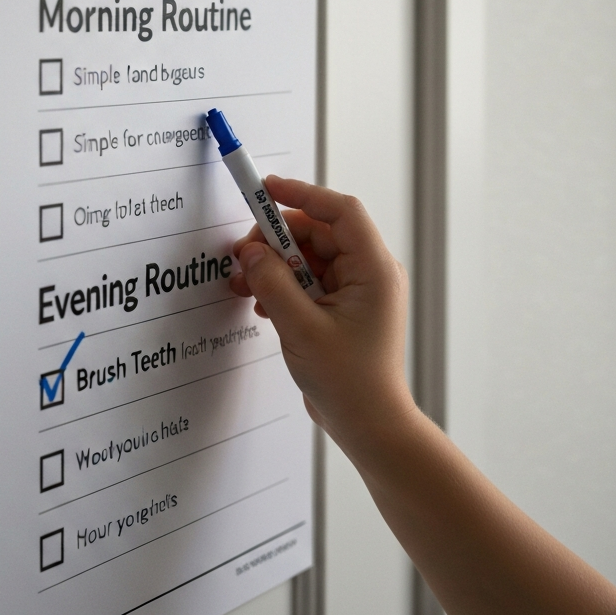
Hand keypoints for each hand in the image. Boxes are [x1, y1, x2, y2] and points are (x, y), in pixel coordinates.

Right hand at [229, 175, 414, 459]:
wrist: (369, 425)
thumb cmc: (349, 382)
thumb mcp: (302, 329)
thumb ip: (273, 284)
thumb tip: (251, 252)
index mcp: (373, 270)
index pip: (340, 212)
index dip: (302, 194)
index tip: (266, 189)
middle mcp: (368, 274)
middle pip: (318, 234)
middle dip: (276, 240)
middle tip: (242, 254)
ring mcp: (355, 292)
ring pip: (308, 259)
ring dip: (274, 267)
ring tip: (244, 286)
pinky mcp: (340, 310)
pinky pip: (308, 282)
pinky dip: (282, 287)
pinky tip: (261, 306)